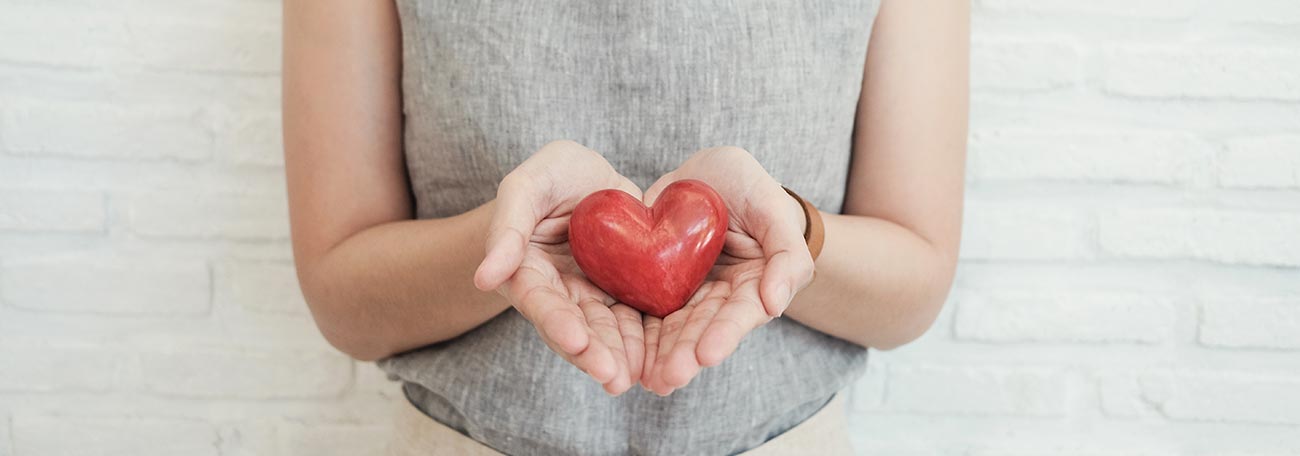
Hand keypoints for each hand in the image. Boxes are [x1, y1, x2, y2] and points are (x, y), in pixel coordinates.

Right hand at [473, 140, 645, 395]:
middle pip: (574, 328)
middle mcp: (560, 294)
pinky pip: (636, 320)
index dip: (556, 322)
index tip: (576, 341)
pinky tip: (662, 361)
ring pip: (607, 332)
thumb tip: (483, 276)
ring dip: (620, 357)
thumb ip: (507, 225)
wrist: (593, 179)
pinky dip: (647, 341)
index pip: (539, 301)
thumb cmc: (553, 176)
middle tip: (613, 376)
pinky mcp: (624, 295)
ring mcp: (593, 298)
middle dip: (593, 354)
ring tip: (635, 378)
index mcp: (528, 272)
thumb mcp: (528, 185)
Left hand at [640, 146, 814, 394]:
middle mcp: (718, 298)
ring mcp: (685, 293)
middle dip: (685, 355)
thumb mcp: (773, 207)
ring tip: (647, 380)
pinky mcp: (655, 284)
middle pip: (701, 329)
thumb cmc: (750, 189)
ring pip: (671, 328)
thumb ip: (786, 254)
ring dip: (659, 355)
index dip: (725, 334)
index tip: (707, 355)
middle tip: (668, 379)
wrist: (709, 174)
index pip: (739, 313)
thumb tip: (776, 304)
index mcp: (751, 285)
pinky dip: (634, 333)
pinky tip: (623, 356)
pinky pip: (642, 309)